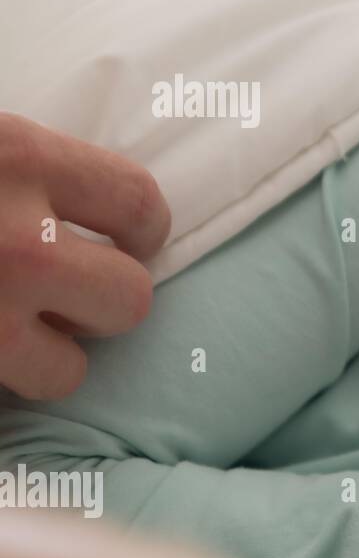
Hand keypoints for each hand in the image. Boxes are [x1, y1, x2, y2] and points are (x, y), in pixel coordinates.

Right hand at [0, 112, 169, 398]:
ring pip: (65, 372)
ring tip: (9, 327)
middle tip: (65, 294)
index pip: (139, 202)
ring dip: (43, 358)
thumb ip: (27, 168)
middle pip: (129, 299)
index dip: (144, 230)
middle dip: (103, 302)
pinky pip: (5, 398)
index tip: (128, 239)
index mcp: (16, 158)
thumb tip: (89, 203)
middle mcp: (11, 241)